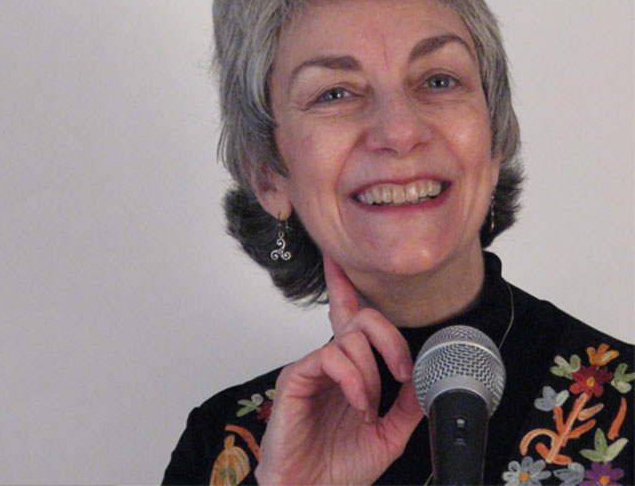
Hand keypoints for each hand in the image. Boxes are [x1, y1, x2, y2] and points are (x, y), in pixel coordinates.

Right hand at [254, 255, 423, 484]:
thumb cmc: (338, 466)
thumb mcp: (390, 435)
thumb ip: (408, 404)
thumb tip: (427, 376)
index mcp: (349, 371)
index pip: (350, 317)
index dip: (345, 284)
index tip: (343, 258)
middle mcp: (331, 364)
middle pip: (360, 317)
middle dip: (389, 337)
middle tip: (400, 370)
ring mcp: (312, 369)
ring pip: (351, 337)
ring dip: (372, 372)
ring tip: (369, 406)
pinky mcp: (296, 378)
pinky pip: (331, 356)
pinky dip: (354, 379)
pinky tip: (358, 404)